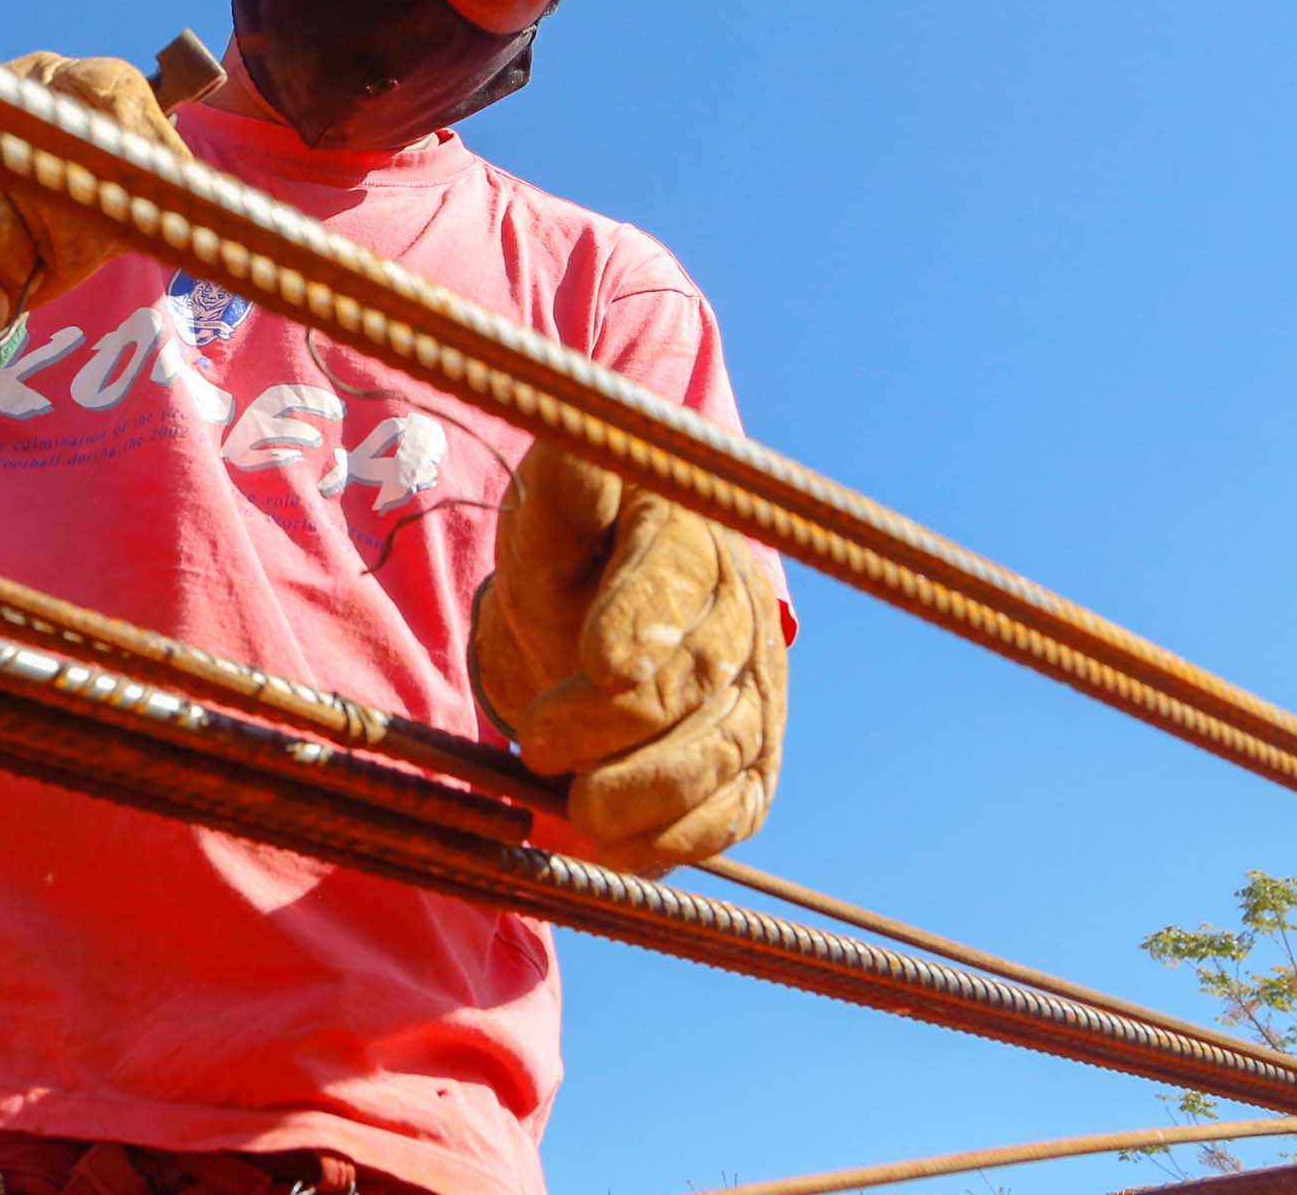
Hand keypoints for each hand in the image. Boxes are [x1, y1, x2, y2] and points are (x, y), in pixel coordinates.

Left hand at [471, 441, 787, 873]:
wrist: (598, 600)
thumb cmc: (569, 541)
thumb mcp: (548, 500)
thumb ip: (562, 486)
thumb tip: (574, 446)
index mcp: (686, 531)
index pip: (675, 575)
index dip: (643, 621)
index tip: (598, 661)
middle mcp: (740, 609)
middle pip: (699, 677)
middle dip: (621, 724)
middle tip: (540, 745)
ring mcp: (756, 688)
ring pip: (725, 751)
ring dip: (652, 793)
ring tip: (579, 814)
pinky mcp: (752, 759)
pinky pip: (736, 810)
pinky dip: (685, 838)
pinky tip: (623, 849)